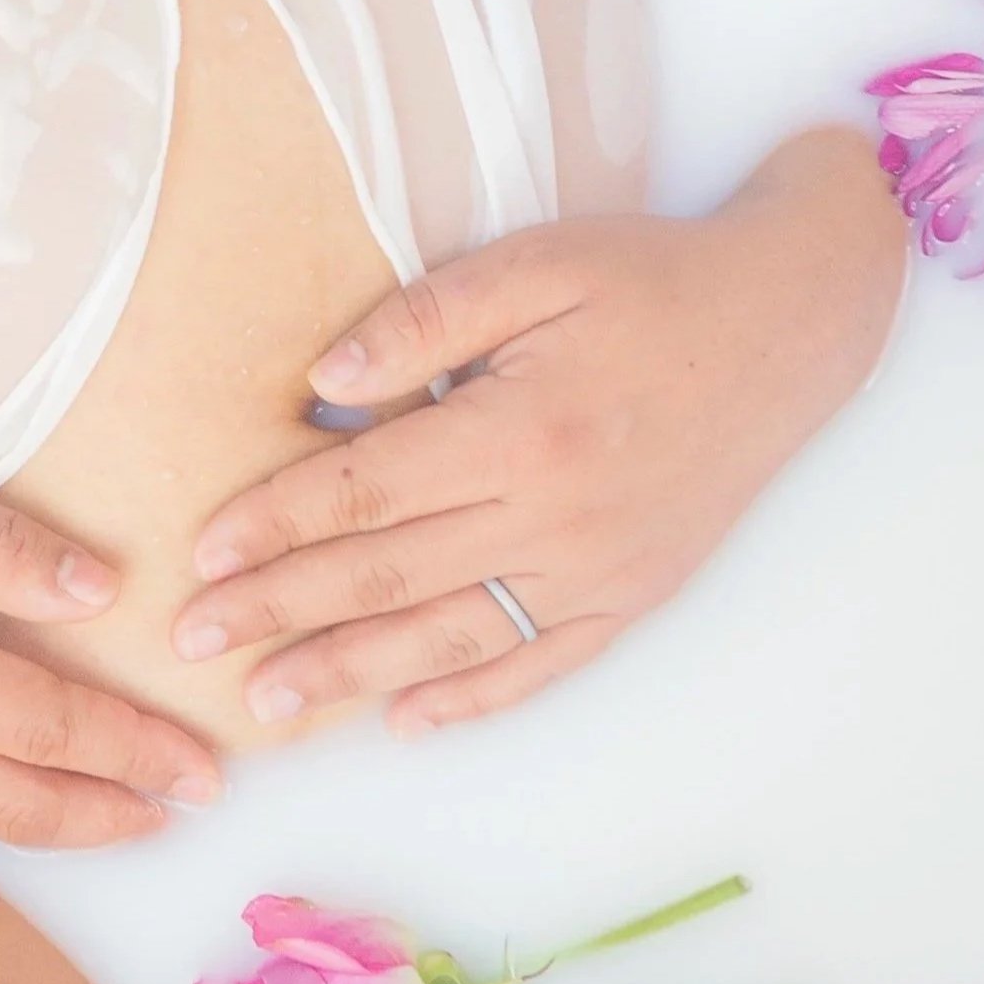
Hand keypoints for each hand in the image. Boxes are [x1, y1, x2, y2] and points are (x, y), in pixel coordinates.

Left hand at [168, 124, 906, 737]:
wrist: (791, 323)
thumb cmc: (651, 280)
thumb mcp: (535, 263)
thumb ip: (424, 318)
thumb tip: (326, 379)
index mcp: (520, 430)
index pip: (366, 491)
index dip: (277, 525)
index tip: (203, 555)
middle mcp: (556, 518)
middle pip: (390, 577)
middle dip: (282, 613)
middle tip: (192, 647)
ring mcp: (599, 570)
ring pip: (453, 638)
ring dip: (352, 675)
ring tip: (269, 705)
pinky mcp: (636, 596)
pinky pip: (539, 665)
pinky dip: (469, 700)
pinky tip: (404, 720)